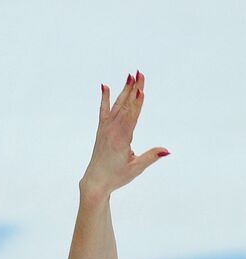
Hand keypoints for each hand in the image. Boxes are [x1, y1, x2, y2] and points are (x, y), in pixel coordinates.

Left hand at [80, 71, 168, 198]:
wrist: (96, 182)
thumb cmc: (116, 176)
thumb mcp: (136, 168)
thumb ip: (151, 157)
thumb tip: (167, 151)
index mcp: (121, 139)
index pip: (132, 116)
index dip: (137, 101)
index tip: (141, 87)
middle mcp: (112, 130)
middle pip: (126, 106)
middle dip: (134, 89)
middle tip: (140, 72)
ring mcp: (106, 129)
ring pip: (117, 105)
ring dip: (124, 90)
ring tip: (130, 75)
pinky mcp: (102, 130)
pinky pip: (103, 111)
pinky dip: (104, 99)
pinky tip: (105, 86)